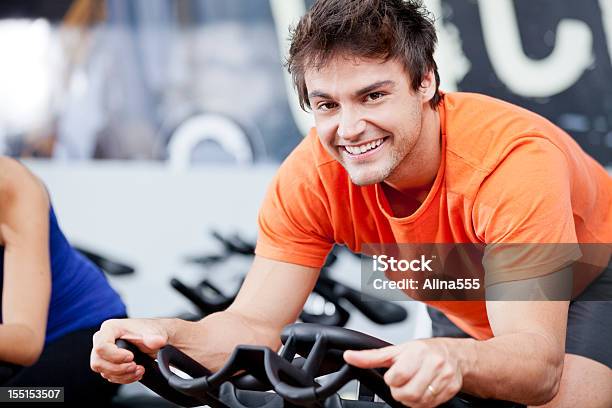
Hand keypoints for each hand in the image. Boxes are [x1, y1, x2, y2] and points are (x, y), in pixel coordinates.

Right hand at [90, 318, 169, 383]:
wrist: (156, 340)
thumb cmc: (151, 332)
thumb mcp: (155, 332)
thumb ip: (155, 337)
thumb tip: (157, 341)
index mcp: (110, 328)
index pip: (101, 346)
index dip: (115, 355)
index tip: (131, 357)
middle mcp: (103, 340)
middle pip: (98, 362)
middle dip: (118, 368)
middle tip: (134, 366)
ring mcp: (105, 353)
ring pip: (103, 371)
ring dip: (123, 375)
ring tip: (138, 370)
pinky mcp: (108, 363)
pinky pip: (110, 376)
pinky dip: (124, 378)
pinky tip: (136, 373)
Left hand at [344, 339, 462, 407]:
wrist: (451, 354)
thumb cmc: (421, 351)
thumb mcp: (395, 351)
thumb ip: (371, 357)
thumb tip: (350, 356)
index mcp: (417, 352)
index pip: (397, 376)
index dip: (391, 380)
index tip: (393, 375)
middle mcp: (433, 363)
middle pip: (408, 392)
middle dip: (399, 392)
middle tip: (401, 384)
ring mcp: (444, 376)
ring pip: (420, 401)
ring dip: (410, 399)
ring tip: (411, 386)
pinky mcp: (451, 388)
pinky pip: (431, 404)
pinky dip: (423, 402)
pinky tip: (422, 390)